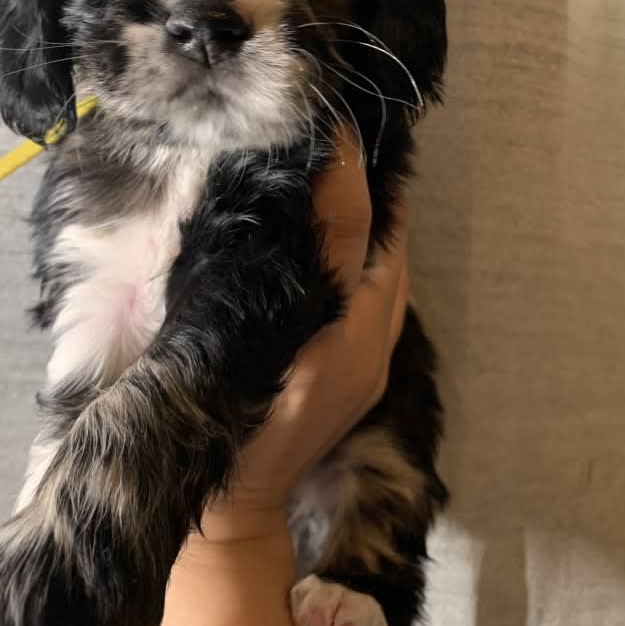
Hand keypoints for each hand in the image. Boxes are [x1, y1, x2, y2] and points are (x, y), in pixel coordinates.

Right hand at [198, 128, 408, 542]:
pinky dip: (367, 262)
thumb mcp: (243, 336)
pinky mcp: (365, 373)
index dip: (351, 170)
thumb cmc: (234, 416)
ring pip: (388, 272)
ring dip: (375, 225)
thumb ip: (276, 270)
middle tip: (349, 143)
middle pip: (390, 245)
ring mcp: (373, 359)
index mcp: (348, 326)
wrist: (239, 503)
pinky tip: (340, 243)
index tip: (340, 122)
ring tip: (349, 179)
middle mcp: (373, 338)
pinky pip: (378, 300)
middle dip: (377, 193)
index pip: (359, 225)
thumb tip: (298, 194)